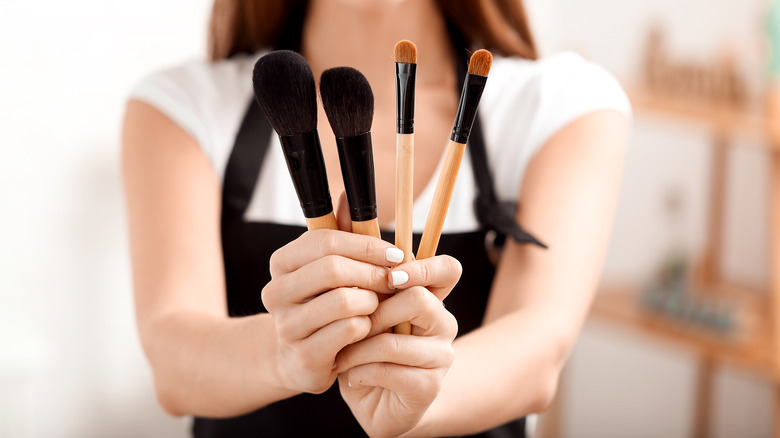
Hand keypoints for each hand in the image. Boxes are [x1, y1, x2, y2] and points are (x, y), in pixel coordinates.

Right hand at [261, 229, 404, 394]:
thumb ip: (341, 235)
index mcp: (282, 263)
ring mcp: (286, 326)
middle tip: (394, 281)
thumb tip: (347, 194)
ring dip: (371, 301)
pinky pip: (349, 330)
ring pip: (343, 301)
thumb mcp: (332, 270)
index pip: (326, 241)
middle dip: (372, 272)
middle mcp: (276, 292)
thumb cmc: (325, 305)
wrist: (300, 360)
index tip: (395, 255)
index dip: (366, 245)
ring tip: (377, 305)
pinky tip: (368, 329)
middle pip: (333, 269)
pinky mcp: (303, 355)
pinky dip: (367, 326)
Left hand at [334, 256, 461, 437]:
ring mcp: (441, 357)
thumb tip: (350, 263)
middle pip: (418, 299)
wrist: (380, 406)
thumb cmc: (367, 353)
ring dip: (357, 350)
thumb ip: (368, 292)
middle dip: (374, 312)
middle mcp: (444, 324)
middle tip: (349, 325)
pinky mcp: (430, 386)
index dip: (422, 267)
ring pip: (394, 342)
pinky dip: (360, 373)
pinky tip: (350, 377)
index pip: (448, 269)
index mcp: (432, 299)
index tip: (390, 275)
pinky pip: (387, 371)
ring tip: (341, 357)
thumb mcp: (366, 317)